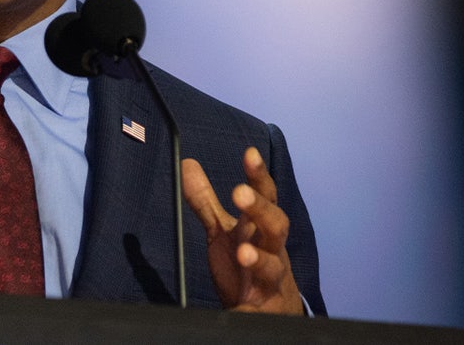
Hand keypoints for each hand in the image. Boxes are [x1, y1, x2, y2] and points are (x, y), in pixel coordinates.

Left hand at [182, 147, 303, 313]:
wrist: (270, 309)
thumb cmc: (248, 263)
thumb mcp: (224, 231)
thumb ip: (207, 201)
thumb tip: (187, 164)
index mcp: (261, 229)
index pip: (265, 197)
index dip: (259, 176)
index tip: (249, 154)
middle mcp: (271, 250)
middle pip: (276, 226)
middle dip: (260, 209)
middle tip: (240, 193)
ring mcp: (270, 279)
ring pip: (273, 266)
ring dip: (259, 259)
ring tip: (243, 253)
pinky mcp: (262, 309)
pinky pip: (258, 310)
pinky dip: (249, 310)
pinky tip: (240, 309)